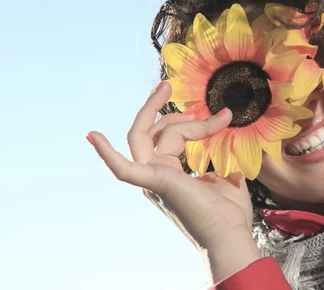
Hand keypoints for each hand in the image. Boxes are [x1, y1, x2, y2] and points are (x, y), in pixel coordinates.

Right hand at [87, 82, 256, 256]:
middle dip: (157, 108)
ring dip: (167, 117)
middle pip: (149, 132)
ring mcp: (152, 179)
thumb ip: (219, 153)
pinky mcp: (156, 183)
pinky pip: (125, 169)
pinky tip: (92, 136)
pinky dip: (107, 153)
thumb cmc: (228, 212)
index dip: (196, 123)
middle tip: (167, 87)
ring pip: (148, 136)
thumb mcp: (226, 172)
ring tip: (193, 110)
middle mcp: (156, 174)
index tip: (224, 115)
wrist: (230, 236)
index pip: (172, 136)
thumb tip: (225, 135)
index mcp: (169, 173)